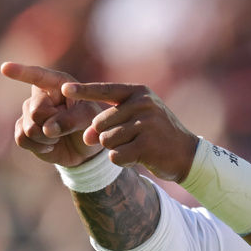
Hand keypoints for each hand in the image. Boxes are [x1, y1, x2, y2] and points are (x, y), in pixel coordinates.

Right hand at [1, 62, 104, 166]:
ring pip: (29, 128)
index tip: (5, 68)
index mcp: (58, 83)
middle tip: (66, 128)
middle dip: (52, 125)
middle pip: (36, 111)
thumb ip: (72, 119)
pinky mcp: (22, 129)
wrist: (84, 150)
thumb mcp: (89, 119)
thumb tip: (46, 128)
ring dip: (47, 138)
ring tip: (59, 136)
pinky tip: (50, 145)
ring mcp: (29, 111)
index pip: (38, 76)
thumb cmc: (90, 125)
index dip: (21, 72)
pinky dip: (38, 147)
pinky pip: (22, 139)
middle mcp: (40, 95)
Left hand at [63, 81, 199, 182]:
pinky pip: (116, 156)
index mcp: (139, 92)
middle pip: (100, 123)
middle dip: (105, 137)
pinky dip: (122, 161)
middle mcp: (143, 104)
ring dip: (116, 149)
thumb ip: (109, 122)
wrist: (187, 154)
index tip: (64, 89)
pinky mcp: (148, 145)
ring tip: (136, 147)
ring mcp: (147, 124)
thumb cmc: (157, 135)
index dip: (83, 90)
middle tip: (128, 141)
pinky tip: (139, 157)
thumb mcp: (136, 120)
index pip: (105, 90)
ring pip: (106, 141)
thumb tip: (85, 137)